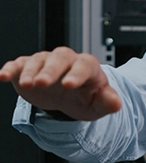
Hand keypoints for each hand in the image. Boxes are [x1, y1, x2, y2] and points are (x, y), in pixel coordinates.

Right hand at [0, 46, 121, 119]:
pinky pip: (18, 64)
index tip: (69, 85)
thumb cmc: (86, 97)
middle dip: (50, 70)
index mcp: (87, 67)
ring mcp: (46, 62)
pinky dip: (10, 69)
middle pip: (58, 59)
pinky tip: (3, 76)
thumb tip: (116, 103)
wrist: (70, 96)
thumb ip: (108, 102)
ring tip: (26, 85)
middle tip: (42, 83)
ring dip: (30, 72)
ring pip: (37, 61)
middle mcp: (66, 60)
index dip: (76, 74)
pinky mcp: (27, 67)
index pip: (84, 66)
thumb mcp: (99, 104)